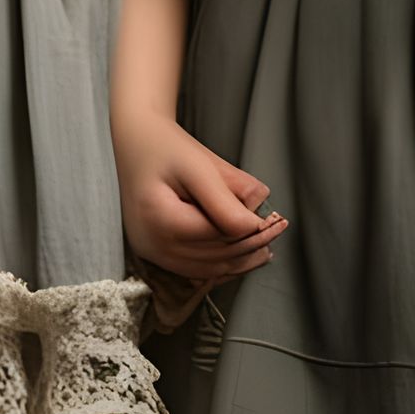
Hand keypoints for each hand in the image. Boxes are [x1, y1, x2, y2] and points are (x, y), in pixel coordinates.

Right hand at [115, 109, 286, 284]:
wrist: (135, 143)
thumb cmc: (165, 147)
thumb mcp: (198, 163)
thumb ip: (228, 192)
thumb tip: (259, 217)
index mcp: (160, 218)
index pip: (218, 234)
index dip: (253, 230)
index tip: (279, 219)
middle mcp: (153, 244)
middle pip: (215, 255)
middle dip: (252, 245)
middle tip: (279, 229)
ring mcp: (152, 253)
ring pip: (208, 269)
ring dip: (241, 261)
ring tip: (267, 246)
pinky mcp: (156, 254)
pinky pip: (196, 270)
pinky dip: (222, 265)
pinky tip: (244, 256)